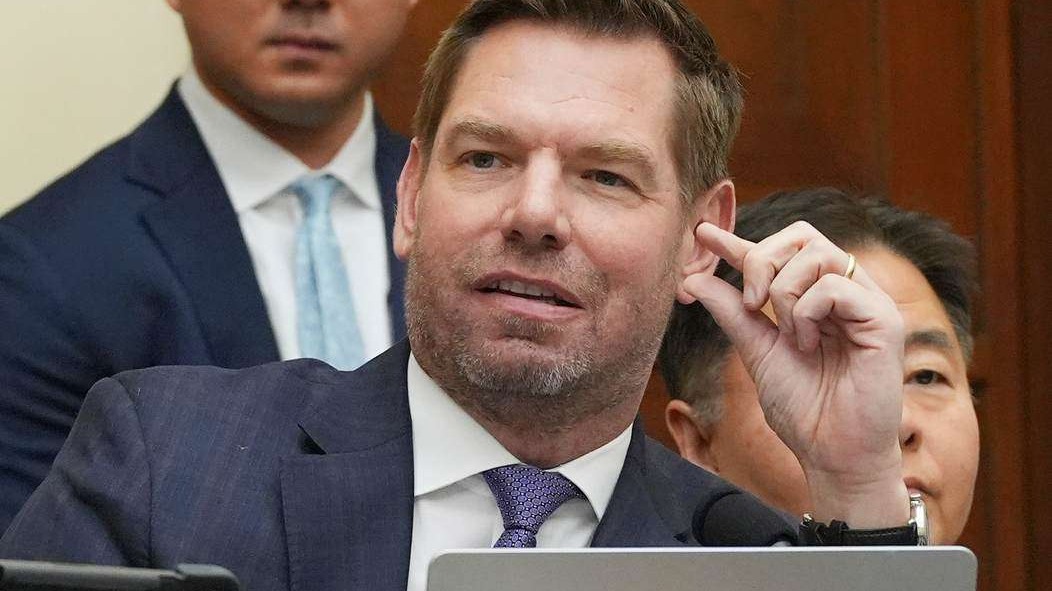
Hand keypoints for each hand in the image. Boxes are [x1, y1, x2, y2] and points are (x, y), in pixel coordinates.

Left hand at [680, 221, 908, 526]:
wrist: (833, 454)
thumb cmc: (804, 409)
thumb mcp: (757, 352)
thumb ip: (733, 313)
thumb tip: (695, 279)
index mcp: (816, 298)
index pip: (779, 253)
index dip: (739, 242)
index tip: (703, 234)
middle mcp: (846, 292)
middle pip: (801, 237)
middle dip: (762, 261)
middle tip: (752, 304)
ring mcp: (867, 302)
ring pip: (817, 254)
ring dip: (786, 293)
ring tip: (789, 337)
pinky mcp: (884, 319)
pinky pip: (835, 285)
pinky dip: (807, 312)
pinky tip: (807, 345)